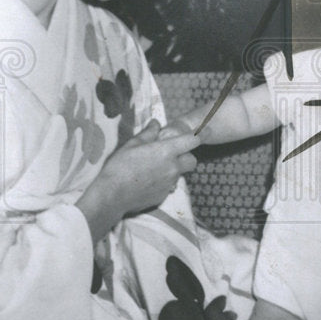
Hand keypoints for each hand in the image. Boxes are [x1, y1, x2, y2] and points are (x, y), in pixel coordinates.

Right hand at [77, 119, 199, 241]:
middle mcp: (172, 167)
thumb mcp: (132, 145)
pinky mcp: (164, 195)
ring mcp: (170, 183)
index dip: (202, 134)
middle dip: (186, 156)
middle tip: (172, 154)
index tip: (208, 130)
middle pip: (192, 161)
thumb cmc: (119, 166)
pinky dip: (164, 181)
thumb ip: (148, 133)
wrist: (112, 196)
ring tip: (153, 168)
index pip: (192, 141)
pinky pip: (170, 185)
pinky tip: (147, 181)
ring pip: (180, 174)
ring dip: (173, 169)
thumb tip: (156, 123)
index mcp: (166, 151)